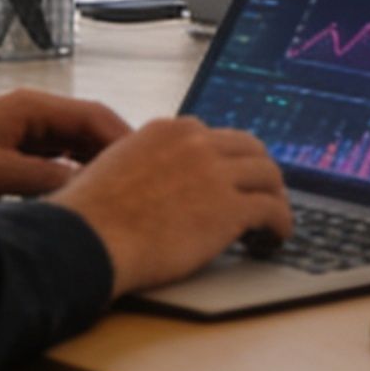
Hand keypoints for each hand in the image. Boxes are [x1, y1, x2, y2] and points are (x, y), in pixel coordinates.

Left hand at [0, 89, 131, 210]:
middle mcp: (33, 116)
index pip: (96, 117)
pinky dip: (75, 178)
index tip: (150, 166)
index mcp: (32, 108)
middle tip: (144, 186)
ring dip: (97, 169)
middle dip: (118, 157)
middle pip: (91, 132)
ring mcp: (25, 135)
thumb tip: (88, 188)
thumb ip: (42, 178)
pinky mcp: (15, 154)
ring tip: (123, 197)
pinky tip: (84, 201)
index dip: (126, 141)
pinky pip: (58, 163)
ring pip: (76, 149)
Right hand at [48, 115, 296, 296]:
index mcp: (168, 130)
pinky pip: (273, 210)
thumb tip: (154, 181)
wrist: (88, 240)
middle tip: (262, 195)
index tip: (231, 177)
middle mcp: (197, 143)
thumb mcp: (115, 166)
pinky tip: (275, 238)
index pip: (214, 137)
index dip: (227, 159)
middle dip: (259, 172)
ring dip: (275, 197)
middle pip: (250, 148)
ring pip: (269, 175)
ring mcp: (217, 173)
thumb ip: (145, 163)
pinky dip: (281, 224)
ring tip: (273, 220)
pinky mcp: (231, 209)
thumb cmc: (89, 216)